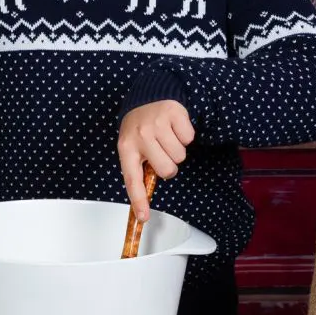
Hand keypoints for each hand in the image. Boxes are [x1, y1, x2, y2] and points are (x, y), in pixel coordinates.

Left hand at [118, 100, 193, 220]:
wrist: (149, 96)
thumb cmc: (141, 127)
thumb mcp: (133, 145)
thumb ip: (139, 167)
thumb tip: (143, 201)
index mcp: (126, 147)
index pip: (132, 179)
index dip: (138, 200)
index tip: (144, 217)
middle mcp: (140, 135)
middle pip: (167, 170)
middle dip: (169, 164)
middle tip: (161, 151)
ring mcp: (156, 124)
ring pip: (180, 156)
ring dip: (177, 148)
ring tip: (166, 136)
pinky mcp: (173, 114)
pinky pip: (189, 138)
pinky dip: (186, 135)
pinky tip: (174, 127)